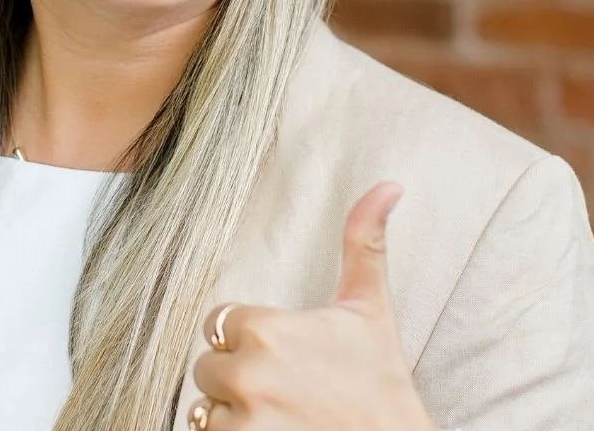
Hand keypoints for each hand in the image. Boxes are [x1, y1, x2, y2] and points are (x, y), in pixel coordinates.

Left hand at [190, 182, 435, 430]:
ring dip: (233, 414)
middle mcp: (249, 375)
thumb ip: (363, 243)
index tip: (284, 355)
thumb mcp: (370, 310)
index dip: (249, 338)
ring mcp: (242, 423)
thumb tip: (388, 185)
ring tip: (279, 417)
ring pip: (205, 408)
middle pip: (207, 366)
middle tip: (284, 390)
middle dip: (237, 378)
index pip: (220, 322)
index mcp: (269, 330)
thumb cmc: (381, 388)